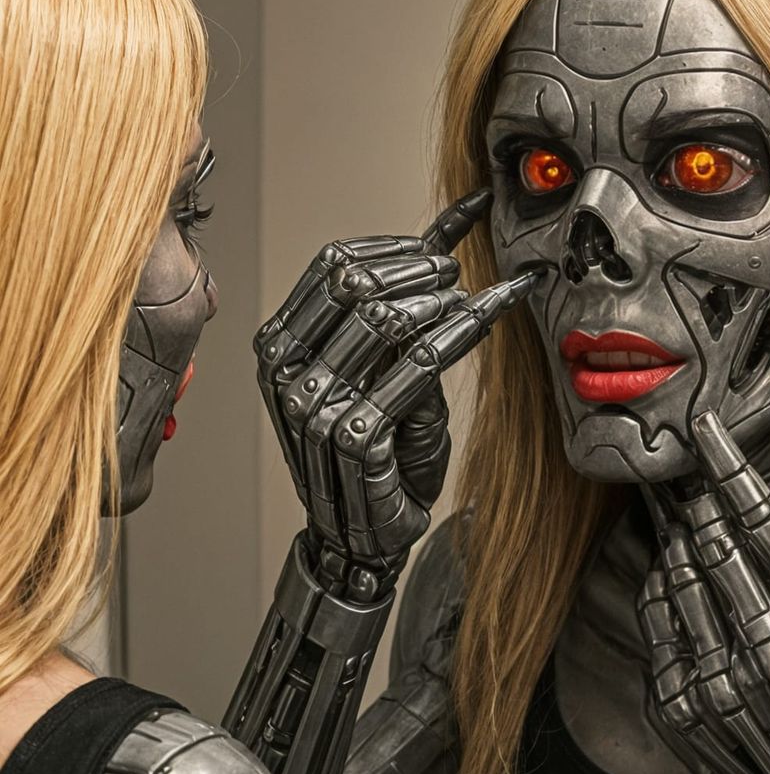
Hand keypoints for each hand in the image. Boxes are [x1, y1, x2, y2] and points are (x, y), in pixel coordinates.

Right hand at [256, 191, 535, 594]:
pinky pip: (418, 364)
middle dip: (418, 268)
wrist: (366, 533)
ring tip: (472, 300)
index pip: (332, 266)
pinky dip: (460, 332)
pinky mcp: (353, 434)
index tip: (440, 245)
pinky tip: (485, 319)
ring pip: (386, 319)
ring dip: (441, 300)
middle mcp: (287, 370)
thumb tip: (442, 240)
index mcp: (281, 345)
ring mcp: (315, 404)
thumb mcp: (379, 370)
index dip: (392, 245)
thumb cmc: (376, 450)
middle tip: (458, 275)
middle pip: (357, 283)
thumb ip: (397, 312)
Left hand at [637, 411, 769, 773]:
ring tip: (689, 528)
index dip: (731, 469)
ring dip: (679, 539)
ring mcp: (725, 683)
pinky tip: (674, 571)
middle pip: (718, 543)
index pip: (768, 522)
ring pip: (681, 576)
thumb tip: (751, 496)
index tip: (706, 428)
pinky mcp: (684, 707)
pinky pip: (656, 620)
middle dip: (701, 504)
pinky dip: (661, 585)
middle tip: (693, 485)